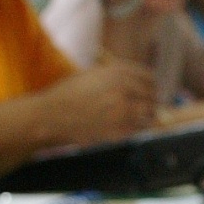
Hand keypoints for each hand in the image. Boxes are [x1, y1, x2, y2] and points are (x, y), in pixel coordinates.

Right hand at [41, 62, 156, 142]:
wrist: (52, 116)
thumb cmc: (69, 94)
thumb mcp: (93, 74)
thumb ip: (116, 75)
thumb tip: (138, 81)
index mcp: (118, 72)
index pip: (148, 77)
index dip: (150, 84)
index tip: (148, 90)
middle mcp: (123, 89)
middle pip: (152, 95)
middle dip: (149, 100)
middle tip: (146, 106)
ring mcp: (123, 111)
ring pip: (149, 114)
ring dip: (146, 116)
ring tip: (138, 118)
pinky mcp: (119, 131)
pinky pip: (138, 129)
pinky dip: (136, 129)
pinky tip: (126, 127)